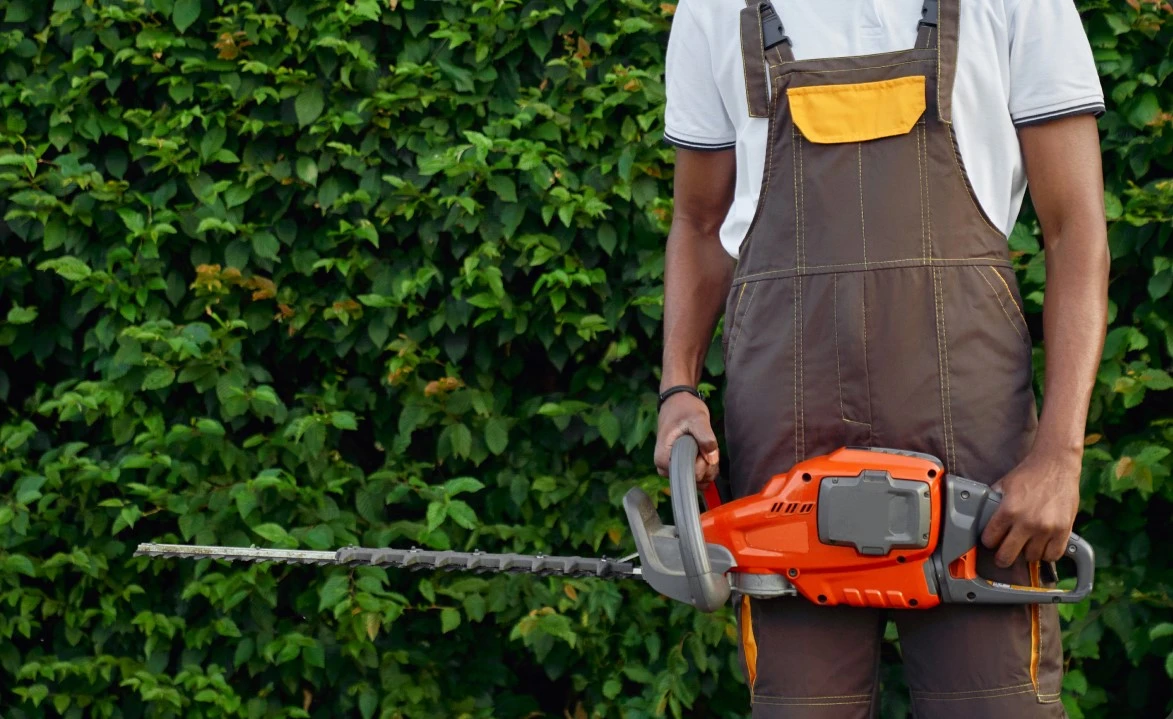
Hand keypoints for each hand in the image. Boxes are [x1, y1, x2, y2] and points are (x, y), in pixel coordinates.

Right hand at [654, 393, 719, 487]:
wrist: (677, 402)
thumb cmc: (684, 409)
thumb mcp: (697, 418)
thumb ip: (705, 437)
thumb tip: (712, 459)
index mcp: (663, 458)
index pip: (688, 474)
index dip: (701, 464)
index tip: (703, 446)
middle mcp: (665, 468)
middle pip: (694, 479)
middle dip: (707, 464)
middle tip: (706, 444)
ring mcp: (673, 469)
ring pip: (698, 479)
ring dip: (709, 466)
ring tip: (706, 446)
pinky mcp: (681, 467)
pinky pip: (698, 476)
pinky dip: (707, 467)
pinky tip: (707, 452)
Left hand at [980, 448, 1081, 567]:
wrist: (1056, 464)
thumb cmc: (1029, 474)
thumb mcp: (1003, 485)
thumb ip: (993, 502)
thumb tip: (982, 515)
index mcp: (1008, 510)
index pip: (990, 539)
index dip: (988, 542)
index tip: (991, 541)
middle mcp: (1027, 522)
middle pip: (1008, 555)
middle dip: (1002, 557)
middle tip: (1003, 555)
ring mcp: (1047, 528)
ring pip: (1031, 557)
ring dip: (1027, 553)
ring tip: (1026, 545)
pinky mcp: (1064, 530)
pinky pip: (1053, 555)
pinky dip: (1047, 554)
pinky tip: (1043, 546)